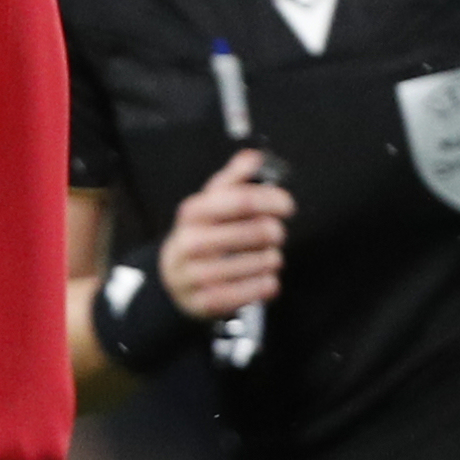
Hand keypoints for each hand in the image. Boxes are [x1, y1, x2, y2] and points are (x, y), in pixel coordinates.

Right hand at [159, 150, 291, 321]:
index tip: (287, 206)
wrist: (172, 279)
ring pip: (261, 263)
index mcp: (193, 212)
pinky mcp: (207, 302)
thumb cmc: (200, 234)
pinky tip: (266, 278)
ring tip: (268, 257)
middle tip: (277, 234)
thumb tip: (254, 157)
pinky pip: (255, 291)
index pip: (242, 200)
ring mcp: (197, 275)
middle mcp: (191, 242)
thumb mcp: (209, 203)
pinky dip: (269, 283)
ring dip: (273, 258)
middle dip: (276, 232)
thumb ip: (233, 179)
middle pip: (256, 232)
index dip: (272, 200)